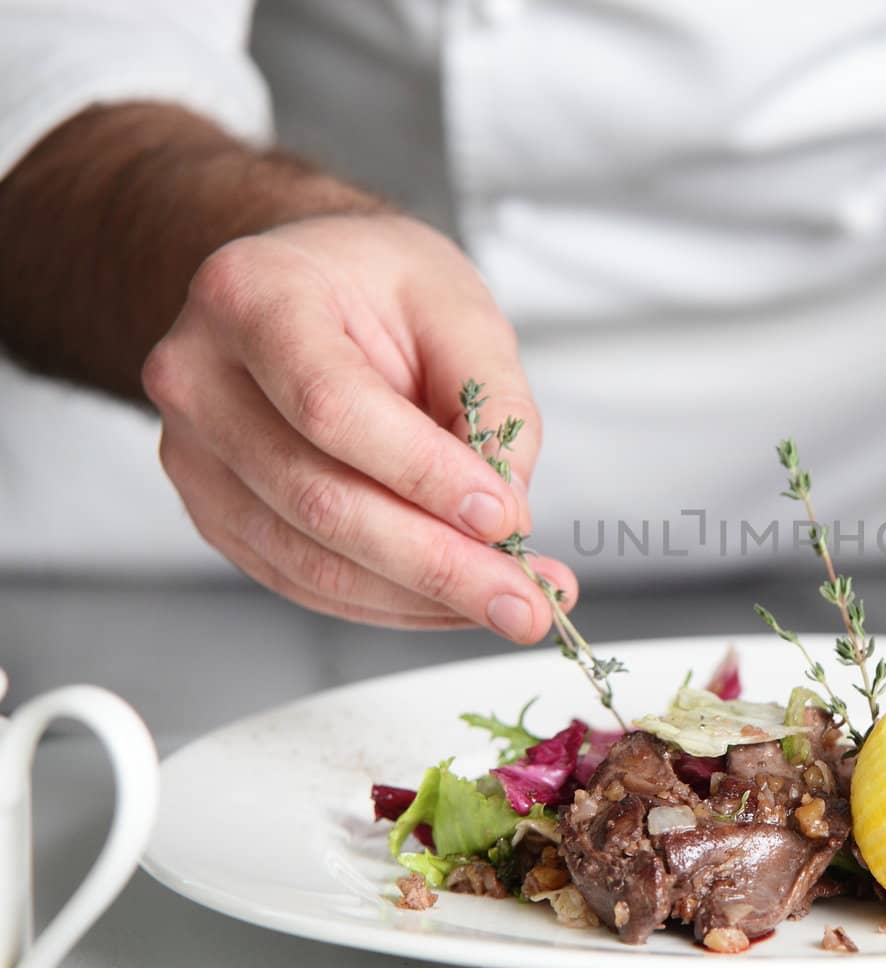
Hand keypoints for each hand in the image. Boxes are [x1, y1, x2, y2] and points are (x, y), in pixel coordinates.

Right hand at [141, 213, 576, 638]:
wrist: (305, 287)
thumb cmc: (377, 283)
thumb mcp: (457, 305)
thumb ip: (490, 397)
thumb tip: (506, 509)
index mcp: (251, 296)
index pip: (333, 407)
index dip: (424, 475)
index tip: (506, 518)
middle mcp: (198, 379)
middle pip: (318, 500)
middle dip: (438, 564)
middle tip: (527, 600)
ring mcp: (195, 456)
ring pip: (310, 559)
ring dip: (422, 598)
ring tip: (512, 603)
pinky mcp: (215, 514)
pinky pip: (304, 581)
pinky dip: (391, 603)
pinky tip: (455, 602)